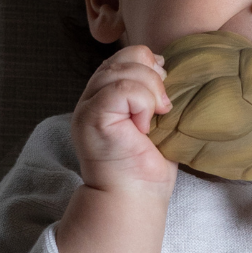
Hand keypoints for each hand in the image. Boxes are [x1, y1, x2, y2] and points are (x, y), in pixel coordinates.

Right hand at [71, 45, 177, 195]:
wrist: (134, 197)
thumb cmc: (145, 166)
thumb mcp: (152, 118)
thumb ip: (150, 90)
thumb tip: (161, 63)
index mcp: (105, 93)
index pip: (126, 55)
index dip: (150, 64)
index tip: (162, 96)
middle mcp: (92, 96)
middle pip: (127, 56)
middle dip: (154, 77)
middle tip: (163, 108)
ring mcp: (88, 106)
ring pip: (124, 70)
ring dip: (150, 93)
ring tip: (153, 120)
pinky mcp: (92, 116)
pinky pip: (123, 88)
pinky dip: (142, 103)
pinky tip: (144, 127)